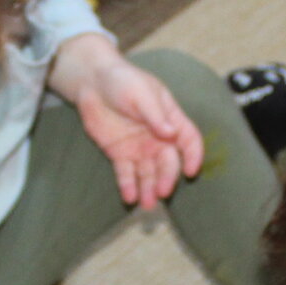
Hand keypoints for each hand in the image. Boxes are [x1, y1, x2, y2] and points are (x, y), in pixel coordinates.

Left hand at [53, 40, 203, 210]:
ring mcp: (139, 148)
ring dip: (149, 189)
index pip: (189, 140)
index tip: (190, 170)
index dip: (193, 155)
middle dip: (167, 178)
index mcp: (170, 119)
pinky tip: (130, 198)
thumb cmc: (123, 81)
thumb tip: (170, 134)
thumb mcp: (141, 93)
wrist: (92, 82)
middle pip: (168, 162)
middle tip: (163, 192)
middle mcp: (158, 138)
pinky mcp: (120, 155)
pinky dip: (128, 187)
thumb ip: (155, 115)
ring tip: (148, 204)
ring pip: (148, 173)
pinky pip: (126, 174)